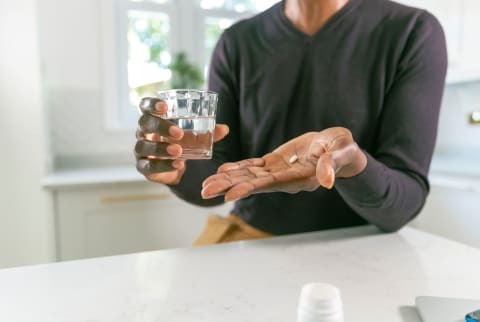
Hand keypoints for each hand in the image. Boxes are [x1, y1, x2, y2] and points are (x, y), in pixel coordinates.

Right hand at [135, 97, 228, 184]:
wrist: (173, 166)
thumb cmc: (181, 143)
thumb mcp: (194, 136)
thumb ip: (208, 132)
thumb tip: (225, 128)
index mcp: (154, 118)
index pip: (145, 106)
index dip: (151, 104)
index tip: (165, 107)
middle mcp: (143, 132)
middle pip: (144, 123)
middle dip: (160, 127)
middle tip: (179, 133)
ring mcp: (141, 150)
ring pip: (143, 146)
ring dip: (161, 148)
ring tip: (178, 151)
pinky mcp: (143, 166)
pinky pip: (148, 165)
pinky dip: (163, 165)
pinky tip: (177, 164)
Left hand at [201, 127, 366, 200]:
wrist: (338, 147)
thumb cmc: (342, 149)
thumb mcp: (339, 152)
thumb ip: (330, 165)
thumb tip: (327, 182)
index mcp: (298, 178)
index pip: (269, 184)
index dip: (248, 188)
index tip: (229, 194)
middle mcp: (284, 179)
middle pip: (251, 183)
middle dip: (228, 186)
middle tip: (205, 191)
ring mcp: (277, 171)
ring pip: (248, 176)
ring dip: (227, 179)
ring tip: (205, 184)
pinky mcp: (274, 163)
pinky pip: (253, 166)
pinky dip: (238, 167)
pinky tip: (223, 169)